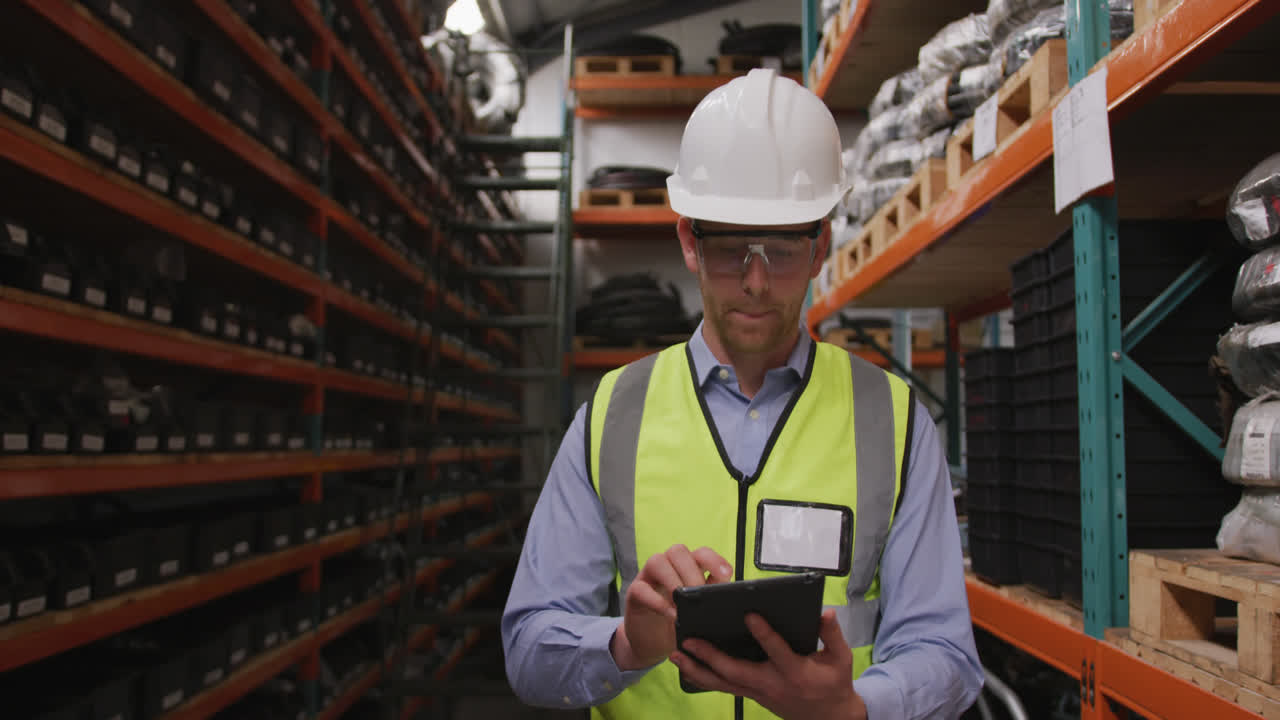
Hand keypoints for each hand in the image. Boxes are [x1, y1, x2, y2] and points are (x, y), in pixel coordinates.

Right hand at [610, 545, 732, 670]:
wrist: (652, 644)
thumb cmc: (679, 626)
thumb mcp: (698, 615)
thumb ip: (710, 603)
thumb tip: (726, 601)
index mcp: (688, 569)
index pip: (701, 553)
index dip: (714, 559)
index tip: (726, 575)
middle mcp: (668, 568)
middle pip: (678, 551)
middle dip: (692, 572)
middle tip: (699, 596)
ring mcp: (649, 579)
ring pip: (657, 561)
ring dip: (673, 581)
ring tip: (682, 603)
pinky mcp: (634, 594)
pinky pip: (641, 588)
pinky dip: (657, 601)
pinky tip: (670, 614)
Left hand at [670, 608, 867, 719]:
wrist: (829, 718)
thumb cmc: (834, 682)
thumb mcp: (841, 658)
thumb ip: (832, 634)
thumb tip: (824, 612)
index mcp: (795, 671)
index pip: (776, 651)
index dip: (764, 634)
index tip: (748, 614)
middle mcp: (772, 683)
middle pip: (736, 671)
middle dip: (711, 656)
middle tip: (689, 640)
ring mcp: (758, 692)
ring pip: (723, 683)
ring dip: (697, 670)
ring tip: (675, 655)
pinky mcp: (751, 695)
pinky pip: (723, 687)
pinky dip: (703, 678)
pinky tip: (685, 667)